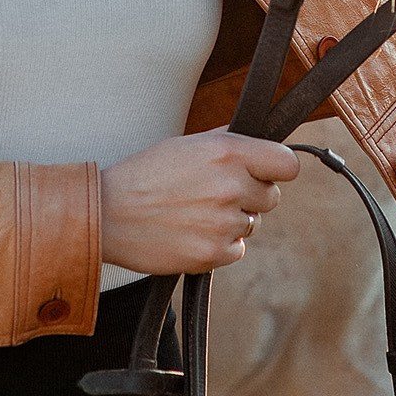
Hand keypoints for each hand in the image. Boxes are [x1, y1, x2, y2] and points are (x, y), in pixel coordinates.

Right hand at [100, 129, 299, 275]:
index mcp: (227, 152)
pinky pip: (236, 250)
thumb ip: (226, 142)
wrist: (108, 214)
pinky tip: (192, 232)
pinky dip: (219, 244)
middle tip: (217, 193)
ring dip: (232, 220)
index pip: (287, 164)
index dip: (278, 169)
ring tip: (196, 212)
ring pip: (252, 224)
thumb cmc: (144, 175)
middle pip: (271, 197)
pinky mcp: (213, 254)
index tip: (268, 172)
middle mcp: (230, 186)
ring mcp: (223, 223)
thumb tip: (259, 141)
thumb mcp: (185, 144)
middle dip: (251, 196)